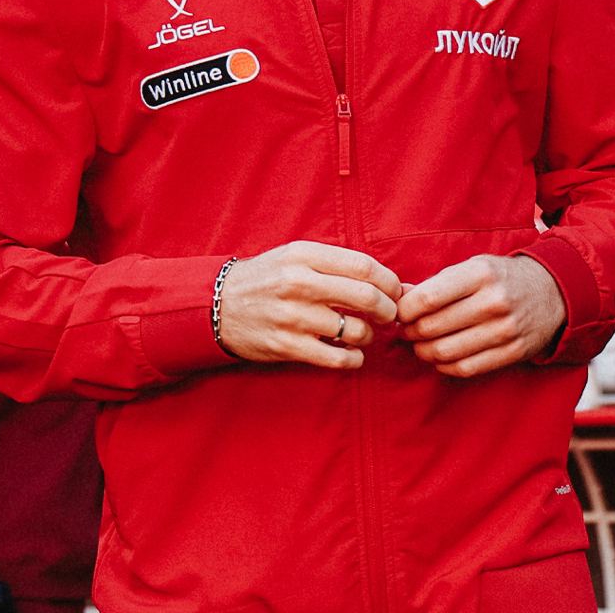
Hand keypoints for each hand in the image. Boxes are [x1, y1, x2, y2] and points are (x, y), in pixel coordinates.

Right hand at [219, 241, 401, 368]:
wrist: (218, 305)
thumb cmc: (267, 278)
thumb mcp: (295, 256)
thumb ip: (335, 263)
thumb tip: (386, 280)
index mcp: (303, 255)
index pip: (364, 266)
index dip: (389, 281)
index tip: (396, 290)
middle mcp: (299, 283)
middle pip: (366, 297)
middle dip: (389, 310)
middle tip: (391, 315)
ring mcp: (293, 317)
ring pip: (355, 331)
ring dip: (369, 336)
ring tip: (364, 334)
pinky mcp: (287, 346)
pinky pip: (336, 358)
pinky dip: (354, 360)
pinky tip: (353, 355)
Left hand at [397, 255, 565, 378]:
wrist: (551, 293)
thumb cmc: (501, 277)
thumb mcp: (472, 267)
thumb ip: (436, 282)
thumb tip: (397, 295)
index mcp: (480, 274)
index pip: (429, 298)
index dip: (405, 309)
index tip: (398, 311)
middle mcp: (493, 302)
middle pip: (433, 326)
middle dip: (410, 331)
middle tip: (404, 329)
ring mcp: (505, 330)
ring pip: (446, 351)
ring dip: (422, 351)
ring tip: (417, 344)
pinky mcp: (513, 353)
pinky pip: (466, 368)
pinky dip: (444, 366)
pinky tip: (437, 358)